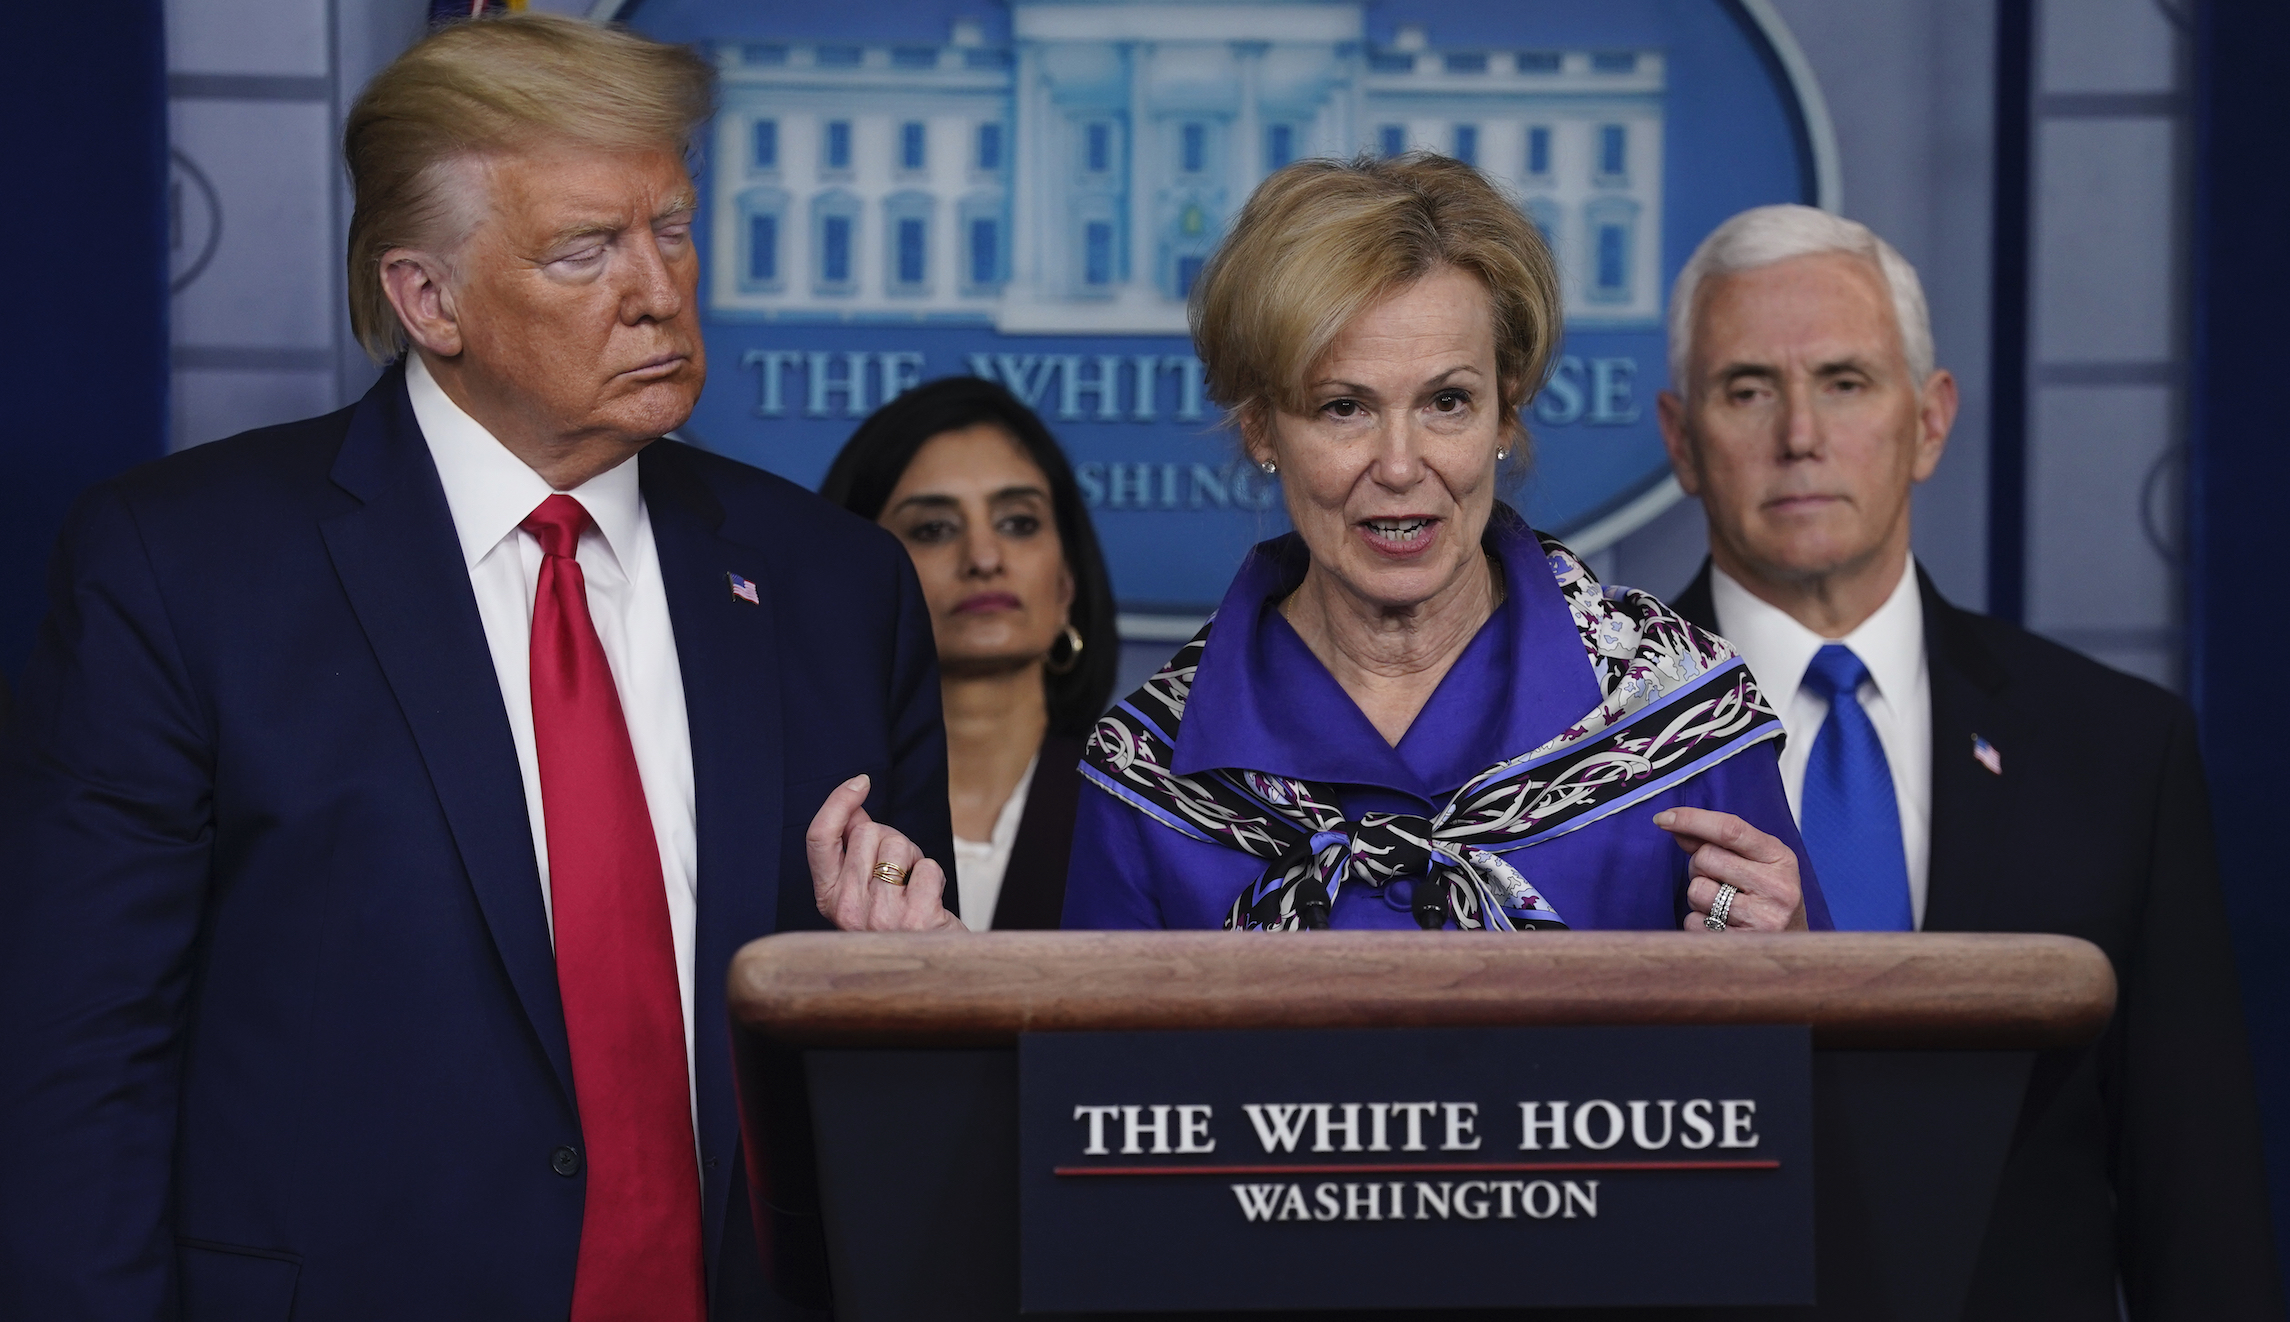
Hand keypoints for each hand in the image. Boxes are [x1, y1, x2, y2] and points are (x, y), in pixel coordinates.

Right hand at [805, 775, 966, 932]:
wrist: (931, 978)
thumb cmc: (898, 932)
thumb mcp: (864, 894)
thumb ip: (855, 853)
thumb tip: (854, 809)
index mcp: (829, 900)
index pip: (819, 838)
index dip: (837, 802)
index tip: (860, 783)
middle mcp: (848, 909)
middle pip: (868, 832)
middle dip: (892, 837)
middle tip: (900, 870)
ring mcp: (881, 916)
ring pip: (900, 845)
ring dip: (915, 858)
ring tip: (913, 889)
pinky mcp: (916, 920)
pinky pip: (928, 867)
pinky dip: (934, 877)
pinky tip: (929, 902)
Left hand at [1655, 807, 1808, 932]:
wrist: (1792, 948)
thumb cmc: (1765, 898)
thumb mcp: (1754, 862)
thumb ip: (1717, 843)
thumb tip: (1672, 824)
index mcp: (1781, 858)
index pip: (1730, 829)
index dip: (1692, 819)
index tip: (1662, 817)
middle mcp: (1778, 887)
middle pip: (1705, 858)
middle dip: (1699, 867)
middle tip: (1718, 881)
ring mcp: (1765, 919)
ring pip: (1697, 890)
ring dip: (1698, 897)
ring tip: (1722, 905)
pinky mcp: (1745, 945)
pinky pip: (1695, 923)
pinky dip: (1698, 922)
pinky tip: (1722, 926)